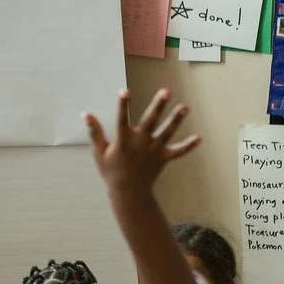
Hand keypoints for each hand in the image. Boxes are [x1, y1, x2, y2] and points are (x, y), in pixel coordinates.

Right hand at [83, 88, 199, 193]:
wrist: (128, 192)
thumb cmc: (111, 170)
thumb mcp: (99, 152)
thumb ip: (94, 132)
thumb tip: (85, 114)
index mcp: (122, 141)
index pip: (120, 119)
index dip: (122, 105)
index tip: (124, 91)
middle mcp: (139, 143)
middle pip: (150, 121)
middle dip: (157, 106)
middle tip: (166, 92)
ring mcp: (153, 151)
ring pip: (166, 132)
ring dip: (176, 119)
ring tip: (185, 107)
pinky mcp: (163, 159)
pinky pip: (178, 152)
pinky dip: (188, 146)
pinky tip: (198, 138)